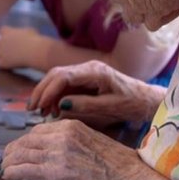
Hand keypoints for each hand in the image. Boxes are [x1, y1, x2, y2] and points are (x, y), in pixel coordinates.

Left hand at [0, 26, 45, 68]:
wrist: (34, 52)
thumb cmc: (34, 40)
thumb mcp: (29, 31)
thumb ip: (22, 32)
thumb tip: (23, 35)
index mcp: (6, 31)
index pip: (2, 31)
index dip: (6, 34)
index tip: (11, 38)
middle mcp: (1, 40)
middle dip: (2, 45)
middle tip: (9, 49)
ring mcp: (0, 52)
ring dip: (1, 55)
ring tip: (9, 58)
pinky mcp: (2, 62)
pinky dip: (4, 64)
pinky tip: (10, 65)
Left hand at [1, 119, 160, 179]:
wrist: (127, 175)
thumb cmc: (115, 162)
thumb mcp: (90, 139)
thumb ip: (69, 138)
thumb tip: (49, 146)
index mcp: (70, 125)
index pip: (37, 130)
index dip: (25, 140)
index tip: (19, 147)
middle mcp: (62, 136)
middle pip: (26, 140)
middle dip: (13, 150)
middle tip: (6, 157)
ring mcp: (58, 153)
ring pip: (22, 153)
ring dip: (10, 161)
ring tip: (5, 167)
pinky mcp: (56, 172)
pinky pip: (25, 169)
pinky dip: (13, 172)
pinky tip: (9, 175)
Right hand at [28, 60, 164, 124]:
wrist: (146, 99)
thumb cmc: (132, 103)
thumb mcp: (110, 108)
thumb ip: (85, 105)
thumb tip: (61, 105)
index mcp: (95, 71)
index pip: (63, 75)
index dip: (48, 90)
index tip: (40, 106)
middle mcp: (88, 67)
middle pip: (56, 73)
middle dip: (42, 90)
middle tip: (32, 109)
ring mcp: (86, 72)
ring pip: (58, 78)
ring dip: (47, 93)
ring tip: (42, 112)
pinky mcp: (86, 79)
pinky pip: (65, 84)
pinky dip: (55, 95)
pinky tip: (53, 109)